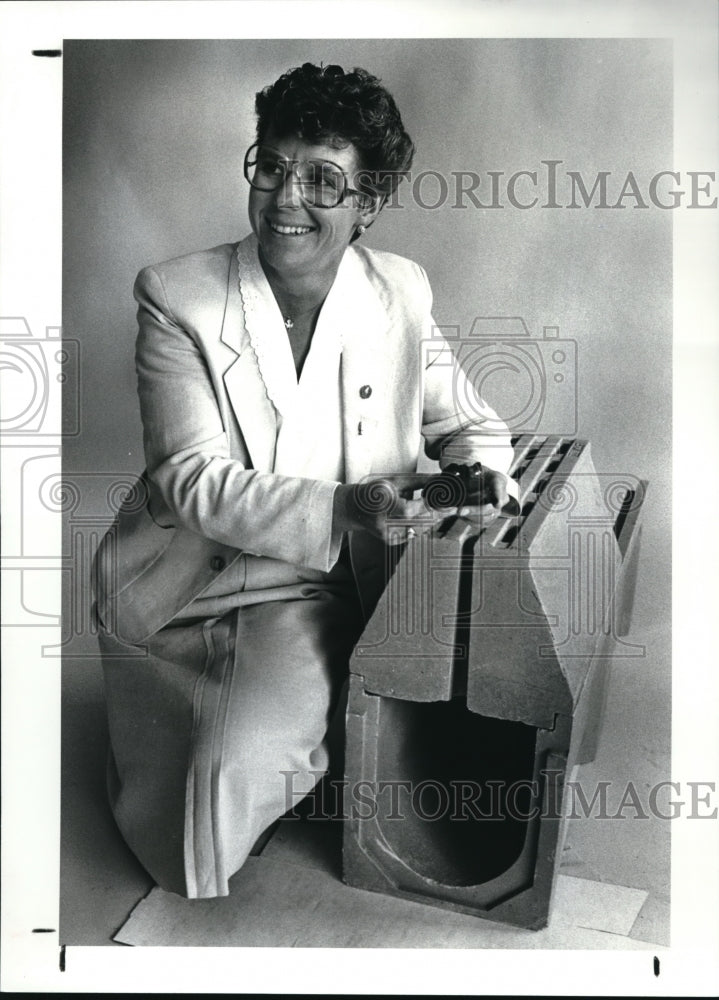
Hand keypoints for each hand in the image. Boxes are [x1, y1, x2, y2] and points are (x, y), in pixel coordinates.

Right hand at [333, 467, 514, 544]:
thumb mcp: (395, 481)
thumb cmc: (374, 491)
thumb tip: (441, 479)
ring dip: (432, 521)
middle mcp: (388, 524)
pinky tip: (422, 519)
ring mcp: (390, 536)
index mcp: (388, 506)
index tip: (453, 504)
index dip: (438, 507)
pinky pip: (414, 534)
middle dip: (440, 515)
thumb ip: (419, 482)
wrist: (353, 509)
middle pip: (423, 522)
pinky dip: (421, 527)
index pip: (418, 509)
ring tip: (437, 511)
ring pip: (421, 530)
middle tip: (454, 507)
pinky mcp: (392, 542)